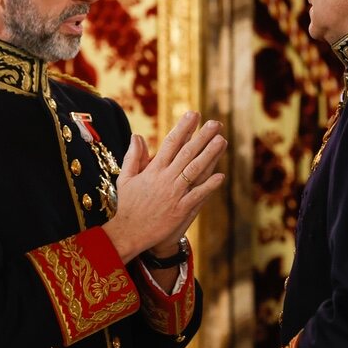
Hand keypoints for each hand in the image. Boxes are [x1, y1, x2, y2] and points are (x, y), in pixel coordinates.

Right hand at [102, 111, 226, 262]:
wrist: (128, 233)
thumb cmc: (127, 205)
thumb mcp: (125, 178)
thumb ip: (133, 156)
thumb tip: (137, 135)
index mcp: (153, 170)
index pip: (171, 143)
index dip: (183, 128)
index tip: (193, 114)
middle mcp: (165, 179)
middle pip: (187, 153)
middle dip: (202, 137)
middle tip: (215, 123)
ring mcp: (174, 194)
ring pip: (195, 170)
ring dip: (209, 155)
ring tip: (222, 141)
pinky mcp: (180, 210)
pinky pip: (197, 195)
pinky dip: (209, 186)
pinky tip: (221, 176)